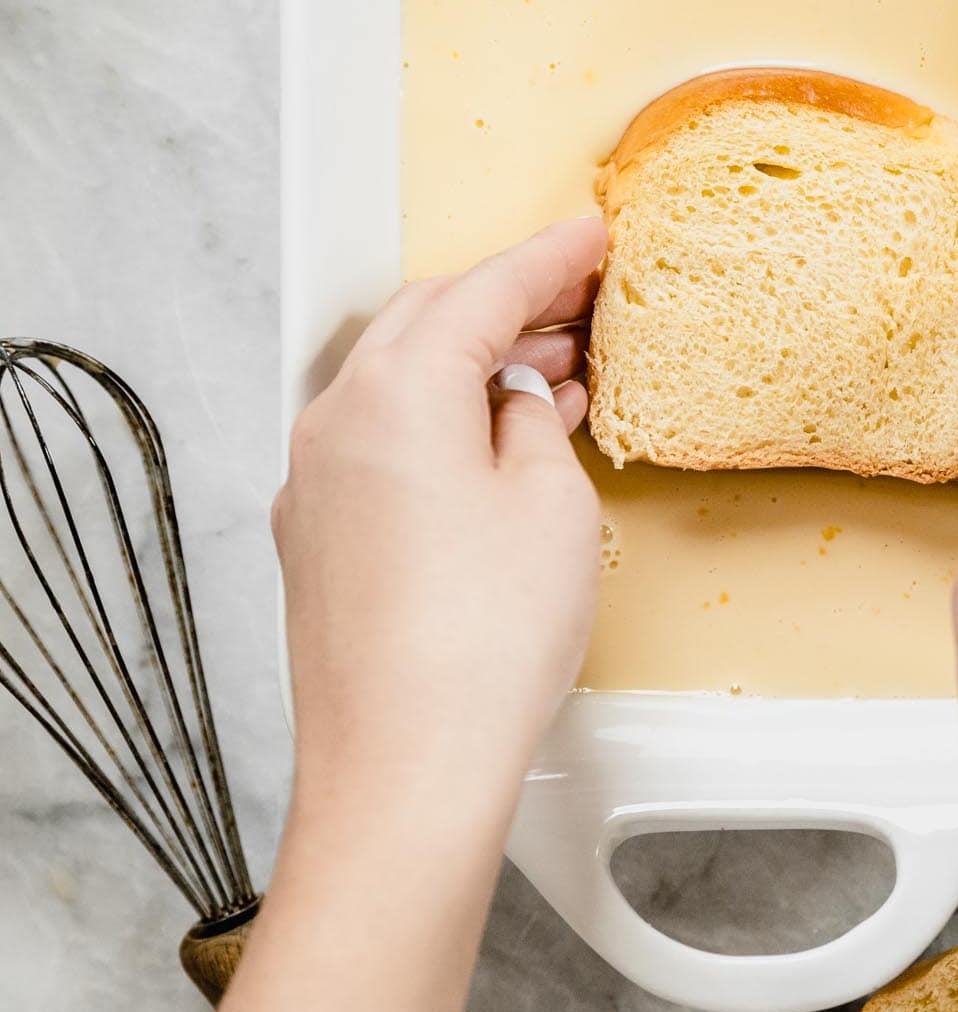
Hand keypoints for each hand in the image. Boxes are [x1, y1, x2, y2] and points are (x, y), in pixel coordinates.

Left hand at [272, 218, 607, 835]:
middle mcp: (334, 421)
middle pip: (424, 322)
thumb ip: (539, 424)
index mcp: (393, 391)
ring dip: (471, 365)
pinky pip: (380, 442)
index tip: (590, 236)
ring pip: (396, 382)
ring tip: (555, 374)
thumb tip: (525, 401)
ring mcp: (313, 483)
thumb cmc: (476, 650)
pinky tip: (494, 449)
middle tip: (579, 297)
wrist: (401, 775)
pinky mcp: (316, 540)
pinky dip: (438, 422)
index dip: (547, 259)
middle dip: (505, 303)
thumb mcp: (552, 506)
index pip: (481, 291)